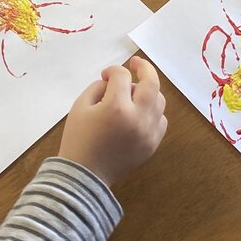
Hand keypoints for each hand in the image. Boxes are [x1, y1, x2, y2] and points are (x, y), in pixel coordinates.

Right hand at [59, 56, 167, 186]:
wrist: (84, 176)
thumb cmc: (78, 139)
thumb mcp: (80, 106)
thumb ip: (98, 87)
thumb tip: (113, 81)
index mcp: (116, 107)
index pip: (122, 76)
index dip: (112, 71)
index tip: (105, 76)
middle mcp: (138, 118)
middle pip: (152, 83)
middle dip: (144, 68)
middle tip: (135, 64)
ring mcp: (148, 133)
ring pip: (160, 101)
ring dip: (148, 92)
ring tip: (133, 94)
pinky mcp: (152, 145)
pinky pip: (161, 120)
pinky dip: (153, 112)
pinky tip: (139, 113)